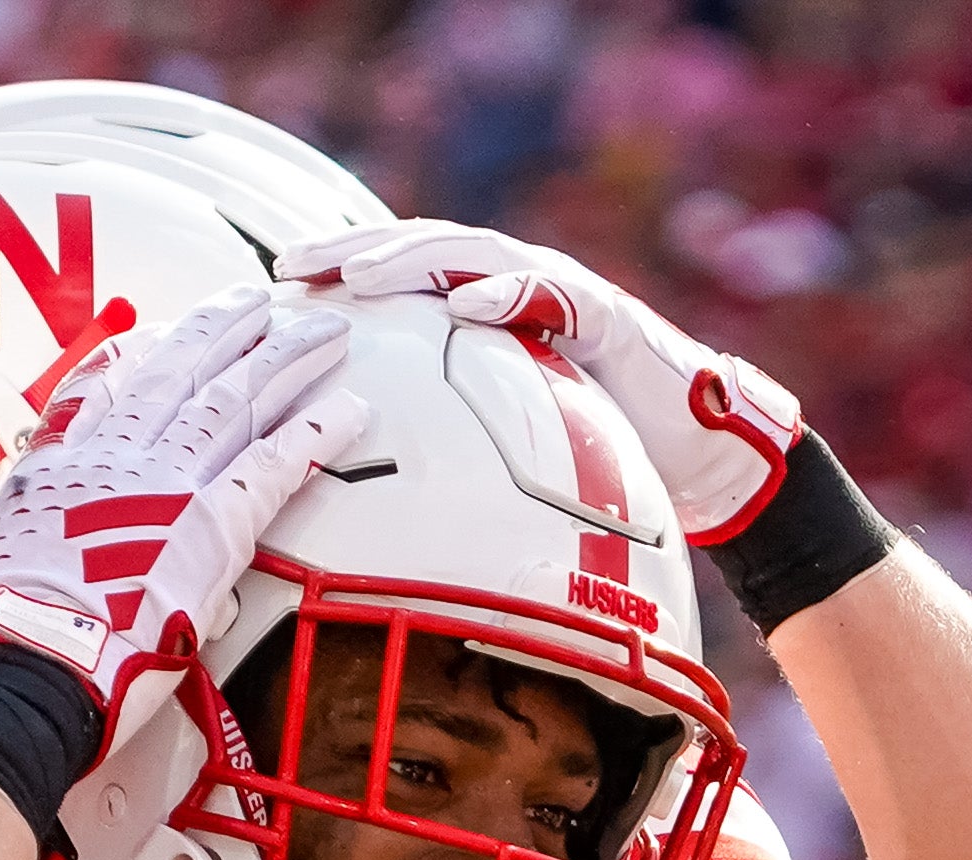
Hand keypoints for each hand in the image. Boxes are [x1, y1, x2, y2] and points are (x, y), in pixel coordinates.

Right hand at [0, 291, 357, 737]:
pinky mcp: (210, 526)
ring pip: (233, 400)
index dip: (141, 353)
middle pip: (179, 376)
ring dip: (283, 359)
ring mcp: (164, 487)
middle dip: (223, 331)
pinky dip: (315, 432)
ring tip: (319, 331)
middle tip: (257, 303)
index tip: (164, 330)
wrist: (17, 669)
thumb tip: (47, 572)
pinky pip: (274, 465)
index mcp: (57, 472)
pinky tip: (348, 407)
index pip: (104, 390)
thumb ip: (28, 554)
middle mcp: (112, 463)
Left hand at [284, 221, 803, 539]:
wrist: (697, 454)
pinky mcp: (606, 316)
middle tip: (292, 267)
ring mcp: (561, 292)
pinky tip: (466, 303)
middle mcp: (515, 288)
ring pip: (474, 255)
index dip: (336, 278)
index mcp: (483, 315)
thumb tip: (368, 495)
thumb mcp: (505, 445)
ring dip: (414, 260)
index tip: (274, 292)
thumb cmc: (597, 452)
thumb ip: (449, 440)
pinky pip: (553, 294)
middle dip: (352, 253)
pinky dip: (510, 292)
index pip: (397, 281)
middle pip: (419, 251)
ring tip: (360, 274)